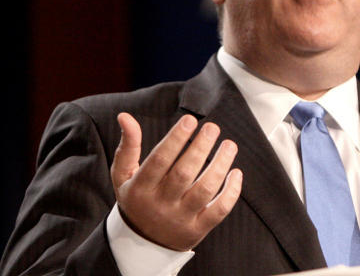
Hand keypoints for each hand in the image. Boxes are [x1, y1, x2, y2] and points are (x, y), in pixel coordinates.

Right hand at [110, 112, 242, 250]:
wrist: (142, 243)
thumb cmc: (136, 198)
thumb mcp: (123, 174)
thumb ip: (128, 145)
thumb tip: (125, 116)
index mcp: (141, 187)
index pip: (160, 160)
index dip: (176, 139)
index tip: (190, 120)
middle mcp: (161, 204)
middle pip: (184, 173)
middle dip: (201, 148)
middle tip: (213, 128)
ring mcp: (180, 218)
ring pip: (204, 190)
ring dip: (220, 165)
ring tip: (229, 145)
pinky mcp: (198, 229)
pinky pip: (219, 211)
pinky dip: (231, 192)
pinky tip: (236, 172)